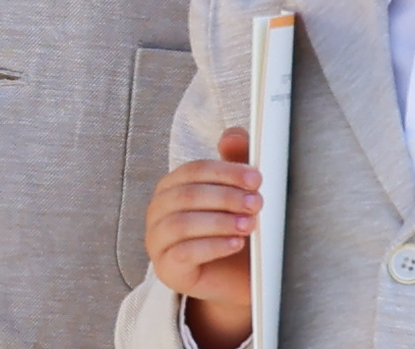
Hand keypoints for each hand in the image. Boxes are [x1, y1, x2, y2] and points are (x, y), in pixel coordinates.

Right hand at [143, 123, 260, 348]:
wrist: (234, 279)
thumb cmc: (233, 229)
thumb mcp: (237, 194)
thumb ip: (235, 162)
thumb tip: (232, 135)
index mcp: (172, 185)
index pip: (194, 170)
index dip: (225, 172)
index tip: (256, 178)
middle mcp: (158, 210)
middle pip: (187, 195)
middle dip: (225, 197)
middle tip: (256, 202)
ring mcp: (158, 240)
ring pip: (182, 223)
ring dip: (220, 221)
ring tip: (249, 224)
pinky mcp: (166, 268)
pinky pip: (184, 253)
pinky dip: (213, 246)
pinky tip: (236, 243)